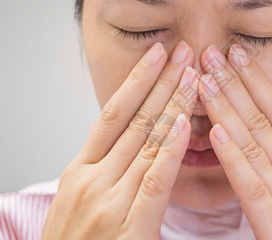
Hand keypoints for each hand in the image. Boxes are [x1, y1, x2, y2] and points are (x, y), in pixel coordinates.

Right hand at [41, 41, 198, 239]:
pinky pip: (156, 179)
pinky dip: (172, 148)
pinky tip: (188, 123)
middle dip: (161, 81)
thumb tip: (133, 141)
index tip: (157, 55)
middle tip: (183, 50)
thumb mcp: (80, 201)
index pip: (112, 114)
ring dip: (173, 104)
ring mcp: (109, 202)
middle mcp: (92, 179)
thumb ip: (104, 169)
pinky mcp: (130, 228)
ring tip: (193, 74)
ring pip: (147, 141)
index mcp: (78, 171)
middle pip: (134, 119)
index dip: (136, 81)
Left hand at [198, 44, 271, 239]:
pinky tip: (215, 132)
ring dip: (226, 111)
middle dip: (234, 85)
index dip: (257, 82)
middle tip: (210, 53)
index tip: (237, 54)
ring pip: (253, 145)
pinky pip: (251, 187)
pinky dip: (233, 158)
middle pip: (261, 121)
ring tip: (204, 81)